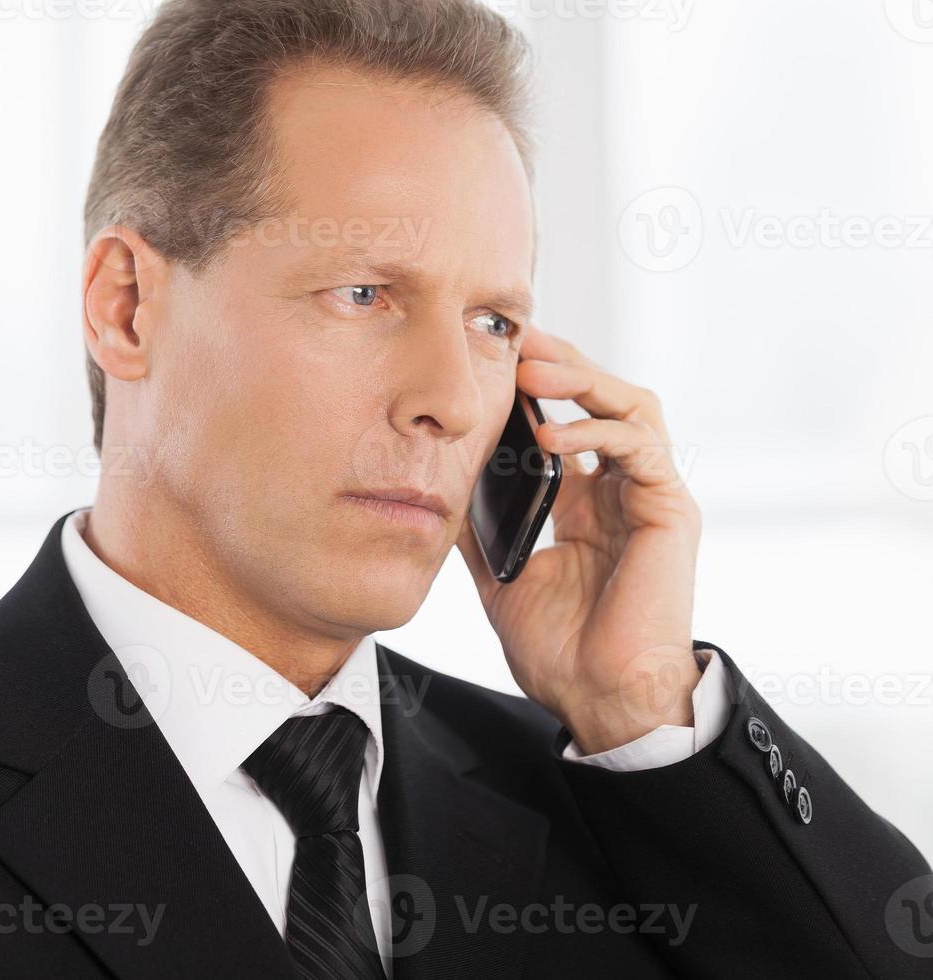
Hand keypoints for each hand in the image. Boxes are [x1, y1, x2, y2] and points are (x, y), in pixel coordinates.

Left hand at [456, 327, 703, 753]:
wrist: (599, 700)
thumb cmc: (560, 648)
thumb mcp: (500, 574)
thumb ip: (481, 528)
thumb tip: (436, 488)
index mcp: (587, 503)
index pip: (570, 419)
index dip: (541, 384)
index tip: (496, 357)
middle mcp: (623, 491)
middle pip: (605, 399)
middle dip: (564, 363)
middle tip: (517, 340)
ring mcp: (650, 497)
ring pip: (632, 407)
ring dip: (583, 380)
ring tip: (534, 370)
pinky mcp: (670, 511)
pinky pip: (640, 447)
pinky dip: (595, 431)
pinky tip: (549, 435)